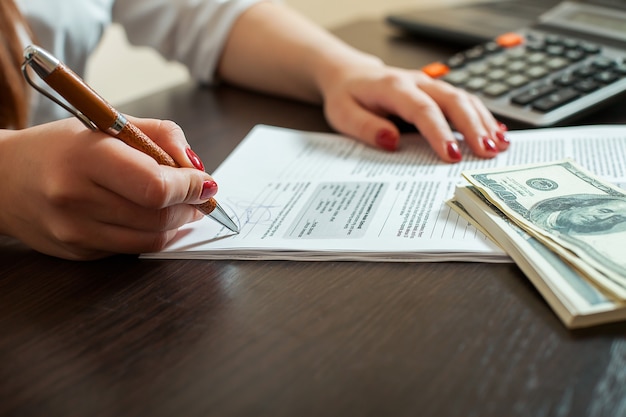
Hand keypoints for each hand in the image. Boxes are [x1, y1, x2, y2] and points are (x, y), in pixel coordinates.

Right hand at [0, 117, 215, 259]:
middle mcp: (76, 198)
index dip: (190, 187)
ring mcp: (74, 231)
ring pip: (150, 239)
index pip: (156, 186)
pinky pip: (131, 249)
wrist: (3, 178)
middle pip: (158, 216)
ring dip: (177, 224)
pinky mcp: (77, 252)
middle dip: (190, 206)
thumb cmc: (61, 146)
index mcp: (85, 157)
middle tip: (200, 196)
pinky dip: (151, 234)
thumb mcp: (108, 124)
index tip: (206, 182)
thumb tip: (197, 166)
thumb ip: (160, 135)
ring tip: (182, 206)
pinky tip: (149, 216)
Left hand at [319, 60, 509, 161]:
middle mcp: (417, 82)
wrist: (351, 76)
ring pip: (464, 99)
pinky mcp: (437, 92)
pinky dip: (482, 117)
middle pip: (453, 100)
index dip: (440, 133)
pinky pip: (464, 101)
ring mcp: (430, 85)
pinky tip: (497, 133)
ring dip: (484, 122)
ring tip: (499, 147)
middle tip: (487, 153)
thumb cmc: (348, 97)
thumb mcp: (344, 115)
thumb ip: (366, 128)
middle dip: (473, 127)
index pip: (422, 109)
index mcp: (393, 87)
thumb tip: (391, 141)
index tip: (453, 156)